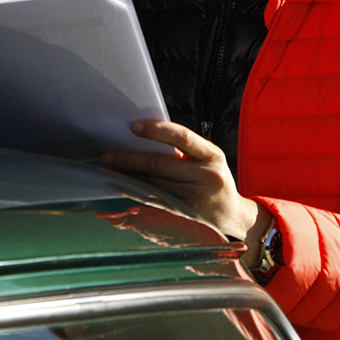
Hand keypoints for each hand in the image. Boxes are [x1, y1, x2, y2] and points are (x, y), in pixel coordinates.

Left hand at [102, 120, 269, 266]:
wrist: (232, 212)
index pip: (182, 137)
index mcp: (213, 154)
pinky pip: (155, 198)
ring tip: (110, 168)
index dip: (156, 131)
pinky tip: (121, 184)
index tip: (133, 127)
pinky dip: (136, 191)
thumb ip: (184, 148)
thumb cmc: (214, 176)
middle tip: (108, 155)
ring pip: (154, 183)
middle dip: (131, 159)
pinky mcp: (186, 212)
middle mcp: (207, 175)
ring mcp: (196, 196)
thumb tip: (144, 137)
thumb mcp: (209, 157)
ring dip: (129, 175)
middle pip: (161, 165)